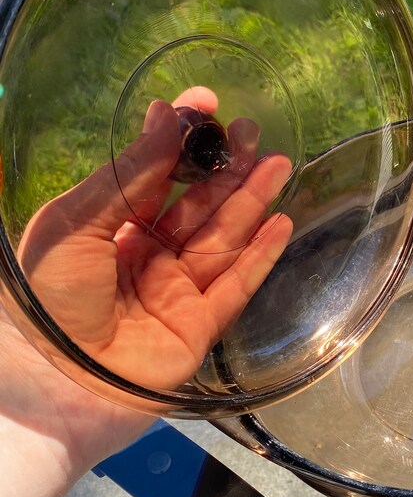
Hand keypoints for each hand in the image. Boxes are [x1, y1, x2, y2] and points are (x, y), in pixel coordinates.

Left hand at [17, 87, 292, 390]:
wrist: (51, 389)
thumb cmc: (47, 297)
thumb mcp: (74, 223)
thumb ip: (129, 173)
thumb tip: (169, 116)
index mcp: (107, 230)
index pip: (154, 179)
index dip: (181, 144)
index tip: (207, 106)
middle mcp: (145, 257)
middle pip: (197, 207)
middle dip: (226, 169)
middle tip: (253, 133)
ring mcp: (174, 294)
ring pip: (222, 241)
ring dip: (252, 202)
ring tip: (279, 164)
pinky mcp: (199, 328)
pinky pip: (235, 286)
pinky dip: (260, 255)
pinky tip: (281, 222)